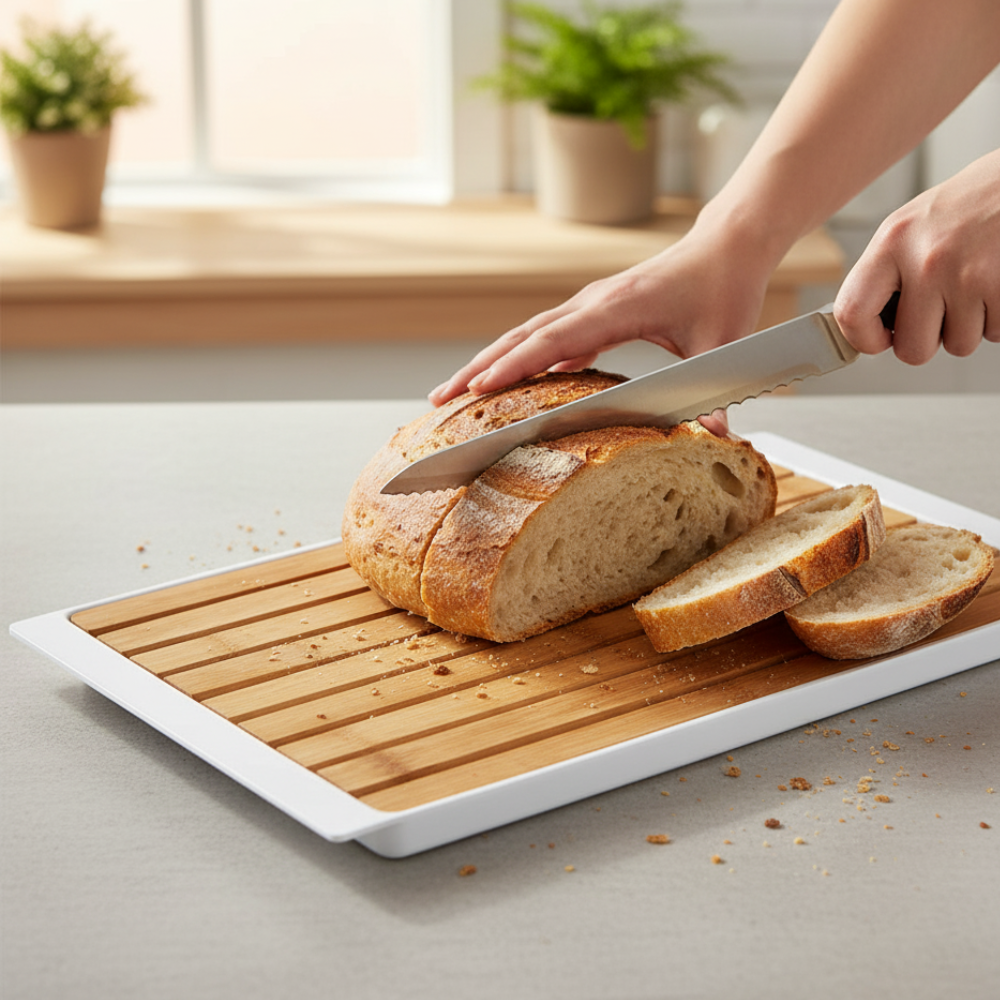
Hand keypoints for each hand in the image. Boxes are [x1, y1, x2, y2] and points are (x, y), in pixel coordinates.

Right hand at [429, 222, 773, 408]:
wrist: (725, 245)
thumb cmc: (724, 287)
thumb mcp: (723, 341)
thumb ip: (716, 389)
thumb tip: (719, 436)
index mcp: (617, 306)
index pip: (555, 339)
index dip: (515, 365)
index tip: (479, 388)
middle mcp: (593, 302)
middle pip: (523, 336)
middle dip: (479, 368)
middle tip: (440, 400)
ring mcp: (590, 306)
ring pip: (527, 335)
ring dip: (490, 362)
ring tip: (456, 393)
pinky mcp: (594, 313)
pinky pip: (548, 338)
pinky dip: (521, 360)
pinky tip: (506, 385)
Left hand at [834, 148, 999, 361]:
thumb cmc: (973, 201)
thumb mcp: (914, 225)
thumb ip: (888, 272)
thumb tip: (866, 323)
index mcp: (892, 241)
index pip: (852, 312)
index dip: (864, 339)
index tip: (880, 339)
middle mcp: (926, 259)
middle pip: (912, 349)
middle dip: (928, 341)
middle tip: (939, 314)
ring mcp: (968, 275)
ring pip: (959, 345)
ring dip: (969, 326)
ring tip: (975, 286)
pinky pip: (995, 333)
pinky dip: (998, 317)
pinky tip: (995, 284)